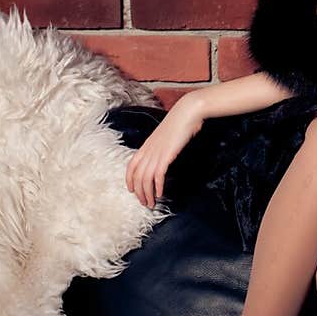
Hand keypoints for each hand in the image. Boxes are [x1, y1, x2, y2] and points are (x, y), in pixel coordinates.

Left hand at [124, 93, 202, 208]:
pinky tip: (160, 193)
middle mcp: (148, 151)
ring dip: (148, 193)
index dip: (129, 180)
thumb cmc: (179, 122)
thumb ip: (161, 146)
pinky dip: (158, 187)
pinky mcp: (166, 156)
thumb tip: (163, 153)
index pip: (131, 166)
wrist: (186, 113)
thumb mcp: (165, 136)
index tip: (132, 191)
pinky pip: (158, 176)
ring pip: (145, 179)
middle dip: (139, 192)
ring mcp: (156, 153)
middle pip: (137, 176)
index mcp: (146, 146)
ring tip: (152, 203)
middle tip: (145, 203)